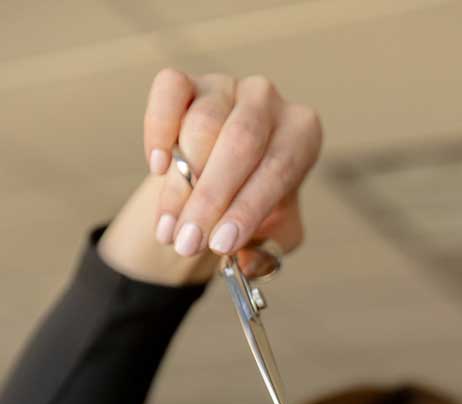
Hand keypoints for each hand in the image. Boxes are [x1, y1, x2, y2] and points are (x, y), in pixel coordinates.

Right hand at [143, 69, 321, 268]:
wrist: (222, 181)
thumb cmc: (254, 203)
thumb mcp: (274, 235)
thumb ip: (268, 251)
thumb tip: (245, 262)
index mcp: (301, 134)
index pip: (278, 168)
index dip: (247, 209)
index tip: (221, 244)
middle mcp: (268, 101)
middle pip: (240, 143)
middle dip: (210, 200)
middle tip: (188, 243)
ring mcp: (225, 86)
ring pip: (202, 126)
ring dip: (180, 186)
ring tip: (170, 231)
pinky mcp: (186, 82)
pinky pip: (169, 92)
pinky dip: (159, 129)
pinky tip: (158, 168)